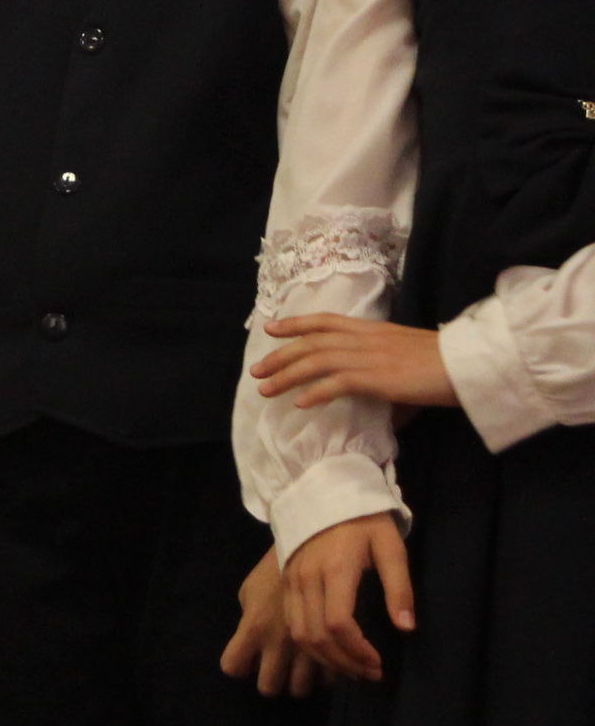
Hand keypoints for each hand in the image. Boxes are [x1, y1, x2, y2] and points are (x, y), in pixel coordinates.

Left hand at [218, 546, 326, 697]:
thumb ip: (248, 618)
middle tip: (277, 669)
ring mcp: (307, 649)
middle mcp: (278, 644)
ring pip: (301, 688)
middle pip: (268, 687)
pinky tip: (325, 663)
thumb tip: (251, 644)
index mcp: (254, 627)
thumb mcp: (252, 589)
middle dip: (271, 681)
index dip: (239, 666)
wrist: (315, 553)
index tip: (246, 660)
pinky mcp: (333, 648)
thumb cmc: (277, 570)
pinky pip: (329, 679)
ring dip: (300, 682)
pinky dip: (326, 676)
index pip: (233, 666)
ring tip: (302, 669)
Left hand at [253, 315, 459, 410]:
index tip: (272, 328)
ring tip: (265, 389)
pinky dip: (314, 393)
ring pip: (316, 362)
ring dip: (287, 376)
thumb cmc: (443, 364)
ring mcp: (369, 357)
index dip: (296, 323)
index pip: (326, 321)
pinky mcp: (377, 378)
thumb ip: (382, 366)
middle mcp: (365, 339)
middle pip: (312, 342)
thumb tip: (371, 388)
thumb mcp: (406, 355)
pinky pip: (336, 384)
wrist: (468, 365)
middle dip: (280, 356)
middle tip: (256, 369)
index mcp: (372, 329)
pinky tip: (299, 404)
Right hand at [282, 512, 411, 681]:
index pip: (339, 624)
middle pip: (316, 635)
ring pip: (299, 634)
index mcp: (335, 570)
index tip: (379, 664)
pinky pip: (291, 623)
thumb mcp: (391, 548)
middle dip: (343, 662)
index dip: (358, 651)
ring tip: (352, 668)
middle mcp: (307, 580)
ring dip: (325, 658)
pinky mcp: (285, 583)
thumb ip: (399, 589)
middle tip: (369, 674)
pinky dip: (309, 645)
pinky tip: (330, 650)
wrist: (323, 492)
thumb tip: (406, 628)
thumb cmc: (364, 520)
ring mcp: (291, 582)